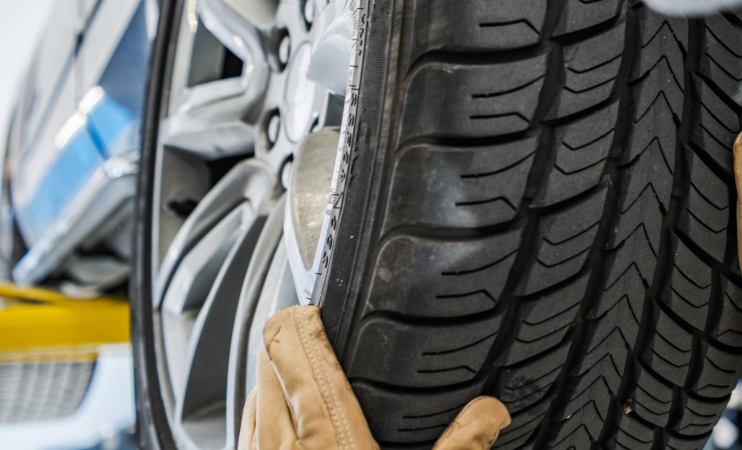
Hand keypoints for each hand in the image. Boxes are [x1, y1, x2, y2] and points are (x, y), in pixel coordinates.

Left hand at [239, 305, 510, 449]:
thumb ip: (459, 448)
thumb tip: (491, 412)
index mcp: (327, 436)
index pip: (293, 349)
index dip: (298, 318)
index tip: (314, 309)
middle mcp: (280, 444)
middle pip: (264, 362)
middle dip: (285, 342)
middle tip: (312, 335)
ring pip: (250, 397)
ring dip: (270, 377)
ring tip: (297, 373)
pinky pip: (245, 434)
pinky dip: (261, 415)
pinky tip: (281, 428)